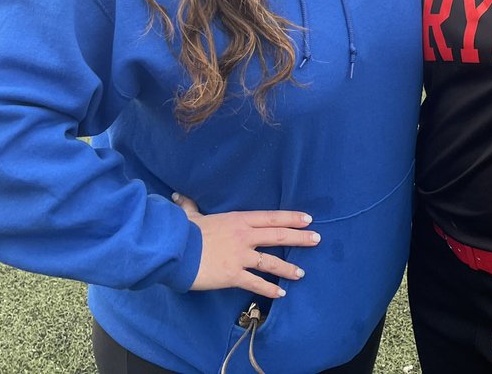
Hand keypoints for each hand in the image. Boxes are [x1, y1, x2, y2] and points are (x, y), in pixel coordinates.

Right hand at [172, 193, 318, 295]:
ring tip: (301, 273)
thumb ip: (190, 207)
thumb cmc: (183, 232)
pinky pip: (256, 283)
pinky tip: (280, 293)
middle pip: (278, 236)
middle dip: (300, 237)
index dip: (291, 218)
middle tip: (317, 239)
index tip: (308, 219)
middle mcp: (244, 236)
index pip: (271, 217)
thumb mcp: (191, 216)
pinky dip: (269, 289)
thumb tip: (179, 198)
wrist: (174, 250)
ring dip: (288, 268)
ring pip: (271, 262)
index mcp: (238, 220)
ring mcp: (240, 256)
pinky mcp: (233, 275)